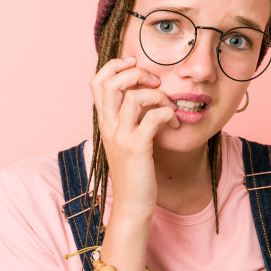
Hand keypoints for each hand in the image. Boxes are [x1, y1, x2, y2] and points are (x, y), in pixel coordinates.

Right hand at [89, 57, 179, 218]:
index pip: (97, 81)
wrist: (132, 205)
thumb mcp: (125, 140)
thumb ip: (127, 119)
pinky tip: (173, 125)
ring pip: (133, 96)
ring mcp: (120, 137)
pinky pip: (152, 117)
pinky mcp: (137, 148)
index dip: (114, 66)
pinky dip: (167, 114)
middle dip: (136, 73)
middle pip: (111, 82)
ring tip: (168, 106)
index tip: (135, 65)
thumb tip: (142, 95)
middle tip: (155, 82)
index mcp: (104, 121)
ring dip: (157, 95)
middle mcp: (108, 126)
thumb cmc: (134, 171)